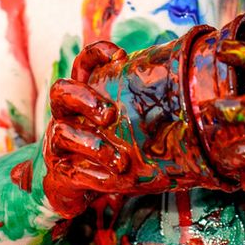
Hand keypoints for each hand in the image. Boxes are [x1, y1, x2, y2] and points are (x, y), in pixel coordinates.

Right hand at [42, 42, 143, 217]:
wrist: (83, 189)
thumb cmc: (112, 146)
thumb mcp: (126, 123)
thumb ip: (141, 106)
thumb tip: (187, 88)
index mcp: (84, 95)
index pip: (84, 64)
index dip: (96, 54)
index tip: (121, 55)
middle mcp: (65, 114)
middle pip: (60, 91)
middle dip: (84, 98)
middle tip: (110, 114)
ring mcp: (57, 143)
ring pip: (61, 133)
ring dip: (93, 146)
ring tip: (121, 161)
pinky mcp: (58, 172)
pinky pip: (70, 171)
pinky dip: (94, 175)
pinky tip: (114, 179)